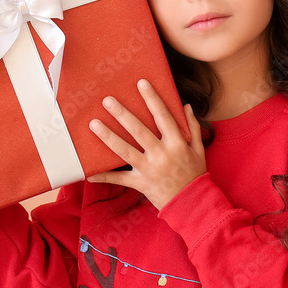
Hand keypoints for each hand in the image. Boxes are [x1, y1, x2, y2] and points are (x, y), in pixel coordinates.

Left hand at [86, 79, 204, 209]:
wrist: (193, 205)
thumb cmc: (195, 175)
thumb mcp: (199, 150)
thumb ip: (192, 127)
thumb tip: (186, 106)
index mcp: (176, 144)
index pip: (163, 116)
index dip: (152, 99)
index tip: (141, 83)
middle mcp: (162, 155)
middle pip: (139, 131)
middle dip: (122, 114)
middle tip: (108, 100)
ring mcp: (149, 170)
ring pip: (125, 151)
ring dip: (108, 137)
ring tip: (93, 124)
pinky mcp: (141, 184)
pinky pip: (120, 179)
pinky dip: (104, 176)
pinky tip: (88, 172)